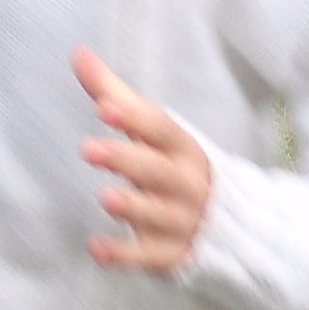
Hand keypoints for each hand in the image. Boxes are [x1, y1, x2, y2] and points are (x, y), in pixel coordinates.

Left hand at [74, 46, 210, 273]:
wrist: (231, 224)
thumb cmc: (175, 166)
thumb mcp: (152, 132)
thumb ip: (114, 95)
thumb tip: (77, 53)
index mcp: (182, 147)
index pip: (159, 128)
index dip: (133, 117)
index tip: (103, 107)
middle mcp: (186, 183)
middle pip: (157, 170)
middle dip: (125, 159)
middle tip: (88, 149)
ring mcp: (182, 221)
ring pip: (157, 214)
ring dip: (132, 207)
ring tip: (105, 198)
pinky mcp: (173, 254)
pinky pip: (149, 256)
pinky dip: (124, 256)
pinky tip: (96, 250)